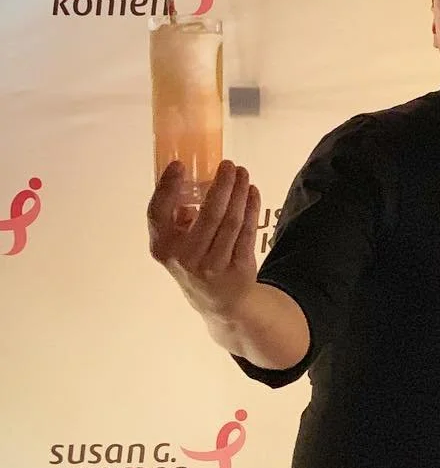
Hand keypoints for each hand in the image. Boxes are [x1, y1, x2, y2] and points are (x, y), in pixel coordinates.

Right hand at [147, 160, 260, 319]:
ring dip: (239, 193)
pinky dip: (251, 209)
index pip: (158, 213)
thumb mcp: (175, 244)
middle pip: (208, 214)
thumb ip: (176, 216)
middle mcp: (186, 259)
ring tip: (242, 174)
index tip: (179, 165)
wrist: (218, 302)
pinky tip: (252, 192)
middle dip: (222, 185)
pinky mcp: (238, 269)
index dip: (167, 188)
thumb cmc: (193, 261)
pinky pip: (247, 232)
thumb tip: (191, 181)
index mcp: (163, 248)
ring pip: (231, 222)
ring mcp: (214, 266)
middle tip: (229, 165)